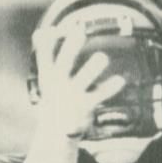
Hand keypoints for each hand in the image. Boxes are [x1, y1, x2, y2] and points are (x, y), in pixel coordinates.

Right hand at [33, 25, 124, 140]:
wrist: (55, 133)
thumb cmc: (54, 96)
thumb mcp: (46, 77)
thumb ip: (45, 54)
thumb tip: (41, 31)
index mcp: (48, 75)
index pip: (44, 55)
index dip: (46, 41)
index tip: (51, 29)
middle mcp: (58, 84)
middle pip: (64, 63)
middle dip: (71, 47)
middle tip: (79, 31)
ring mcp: (72, 95)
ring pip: (83, 78)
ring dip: (92, 68)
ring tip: (102, 57)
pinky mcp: (86, 105)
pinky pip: (100, 94)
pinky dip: (110, 87)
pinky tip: (120, 80)